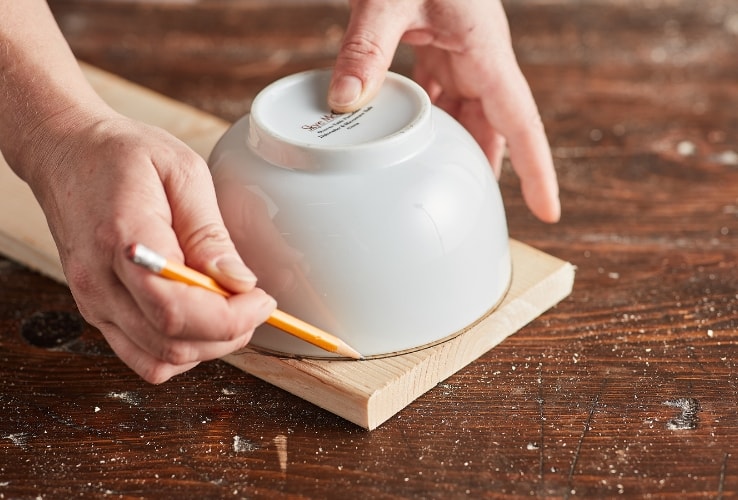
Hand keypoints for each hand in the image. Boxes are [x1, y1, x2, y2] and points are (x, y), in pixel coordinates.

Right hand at [24, 109, 275, 382]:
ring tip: (231, 308)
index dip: (230, 318)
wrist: (65, 153)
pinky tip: (200, 320)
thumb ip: (210, 234)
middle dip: (228, 333)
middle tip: (254, 302)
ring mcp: (93, 302)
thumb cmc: (122, 155)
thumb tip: (241, 283)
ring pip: (159, 360)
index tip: (262, 298)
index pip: (177, 309)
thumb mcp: (183, 173)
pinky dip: (181, 350)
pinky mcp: (96, 311)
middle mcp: (100, 282)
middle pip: (172, 343)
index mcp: (124, 240)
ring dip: (209, 345)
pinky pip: (142, 356)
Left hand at [328, 0, 559, 222]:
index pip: (522, 121)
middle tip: (478, 210)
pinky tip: (409, 134)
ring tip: (445, 182)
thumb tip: (345, 103)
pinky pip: (442, 91)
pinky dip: (429, 117)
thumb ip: (367, 48)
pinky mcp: (439, 42)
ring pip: (469, 110)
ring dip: (458, 144)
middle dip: (493, 166)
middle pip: (496, 124)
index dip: (537, 169)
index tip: (549, 211)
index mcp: (485, 48)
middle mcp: (480, 53)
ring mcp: (460, 48)